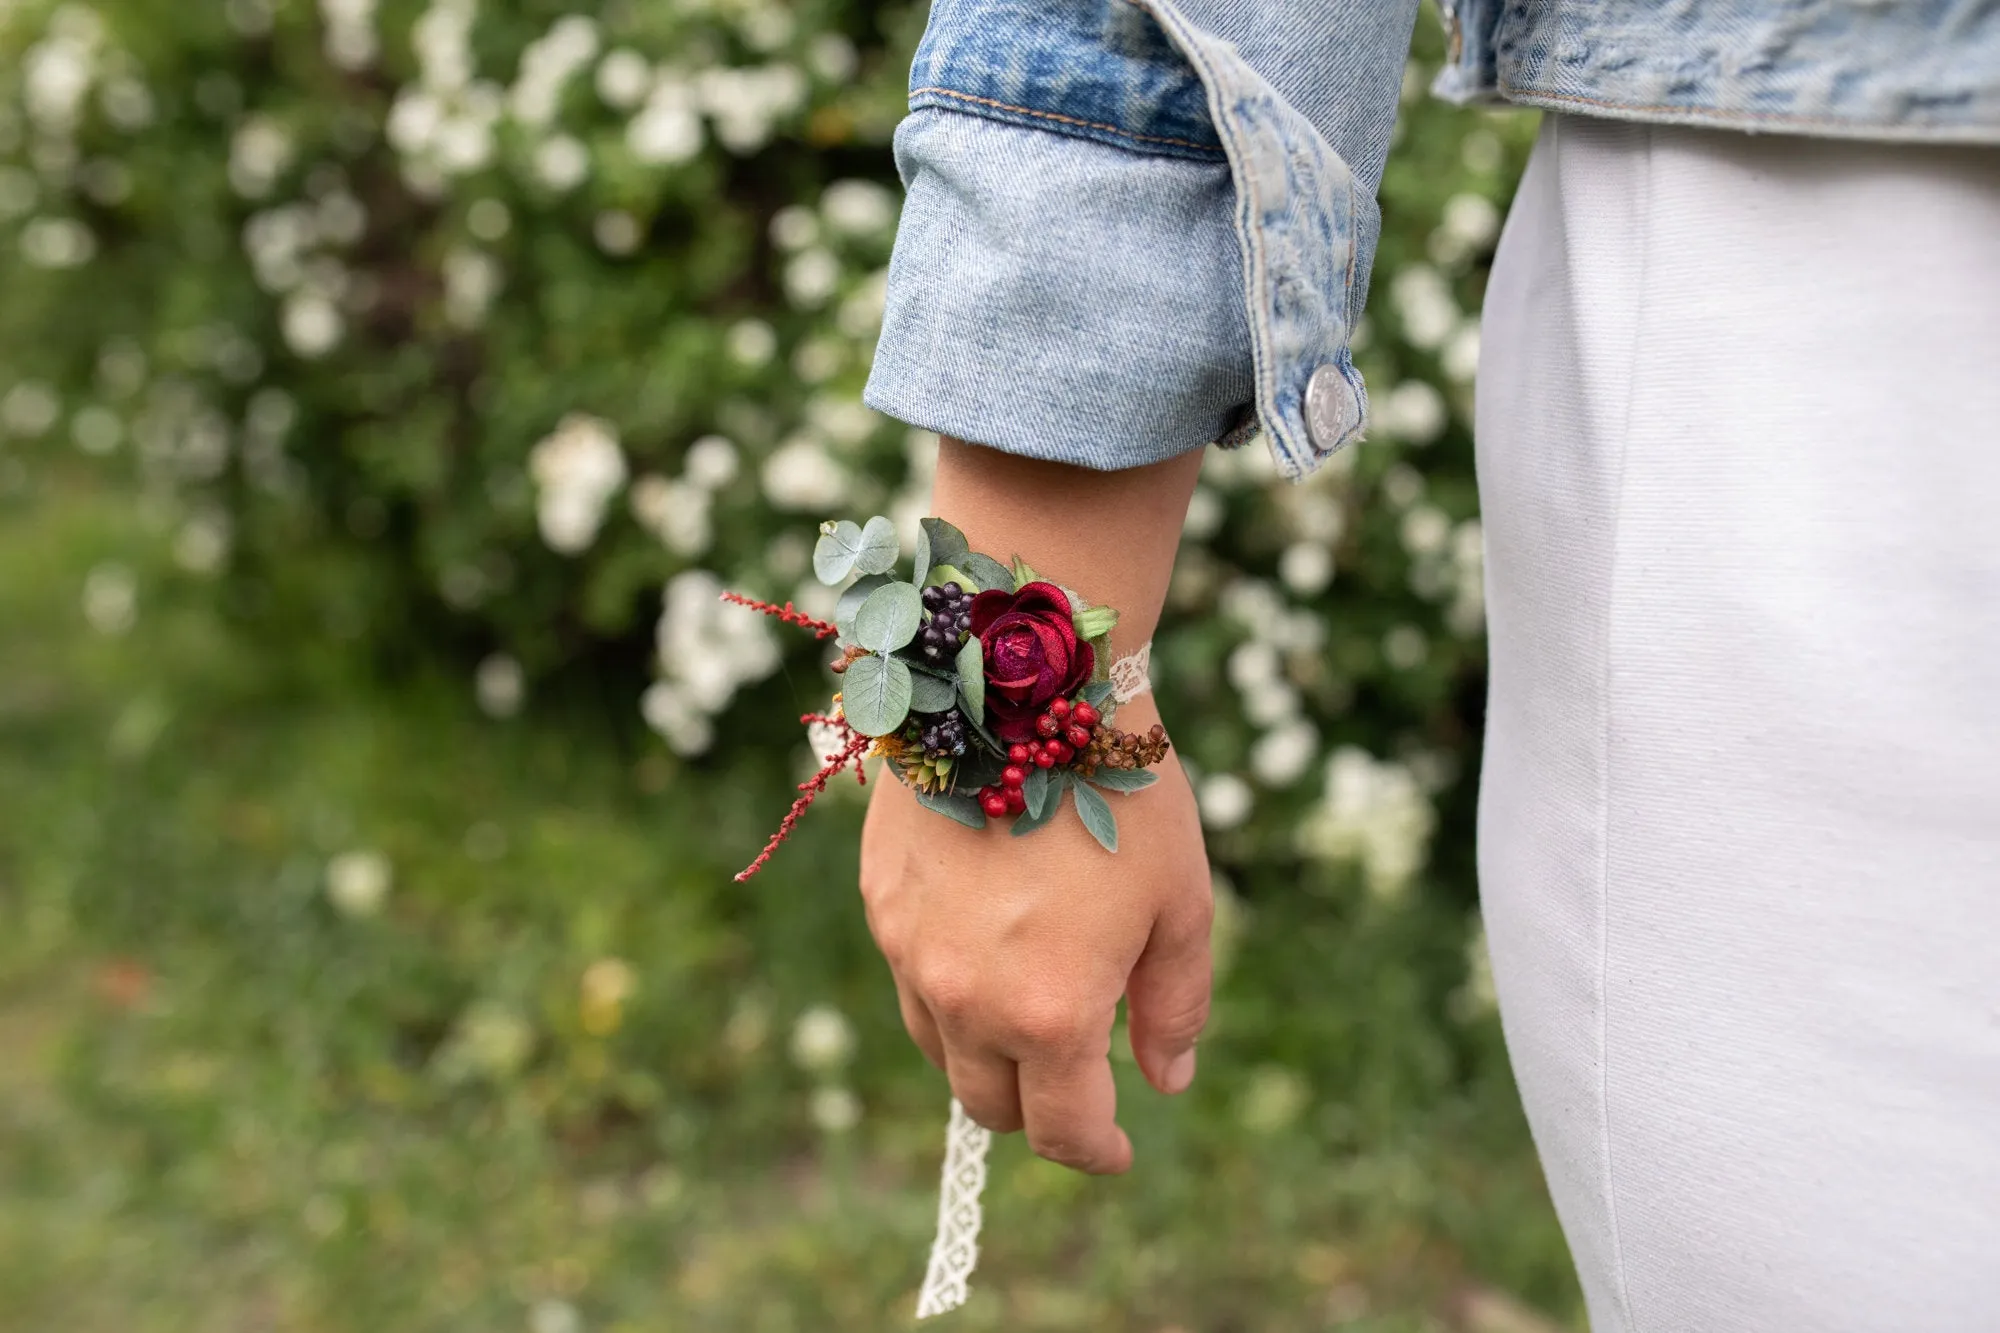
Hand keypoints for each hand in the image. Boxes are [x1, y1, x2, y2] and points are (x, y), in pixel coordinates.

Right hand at [859, 698, 1212, 1173]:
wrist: (1023, 684)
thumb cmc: (1121, 792)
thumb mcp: (1180, 903)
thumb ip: (1175, 1005)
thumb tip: (1166, 1079)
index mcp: (1050, 1014)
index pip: (1062, 1131)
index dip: (1098, 1152)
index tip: (1119, 1148)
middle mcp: (966, 999)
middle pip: (990, 1103)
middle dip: (1038, 1106)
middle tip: (1079, 1073)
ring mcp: (910, 953)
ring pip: (940, 1047)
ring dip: (985, 1050)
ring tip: (1031, 1003)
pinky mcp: (882, 904)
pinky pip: (911, 978)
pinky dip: (950, 986)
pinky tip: (990, 935)